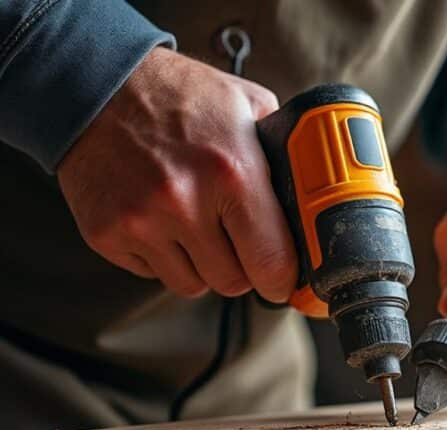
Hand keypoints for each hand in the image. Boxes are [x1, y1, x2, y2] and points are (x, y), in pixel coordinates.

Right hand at [57, 47, 296, 300]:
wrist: (96, 86)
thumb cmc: (180, 97)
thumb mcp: (247, 107)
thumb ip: (282, 156)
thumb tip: (311, 204)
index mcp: (232, 173)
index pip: (271, 262)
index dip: (282, 277)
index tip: (283, 278)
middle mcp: (185, 202)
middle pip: (233, 282)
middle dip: (242, 267)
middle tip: (237, 241)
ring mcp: (142, 222)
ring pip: (192, 285)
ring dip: (202, 265)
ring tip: (196, 224)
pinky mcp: (107, 235)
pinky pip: (153, 275)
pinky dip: (163, 258)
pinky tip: (160, 219)